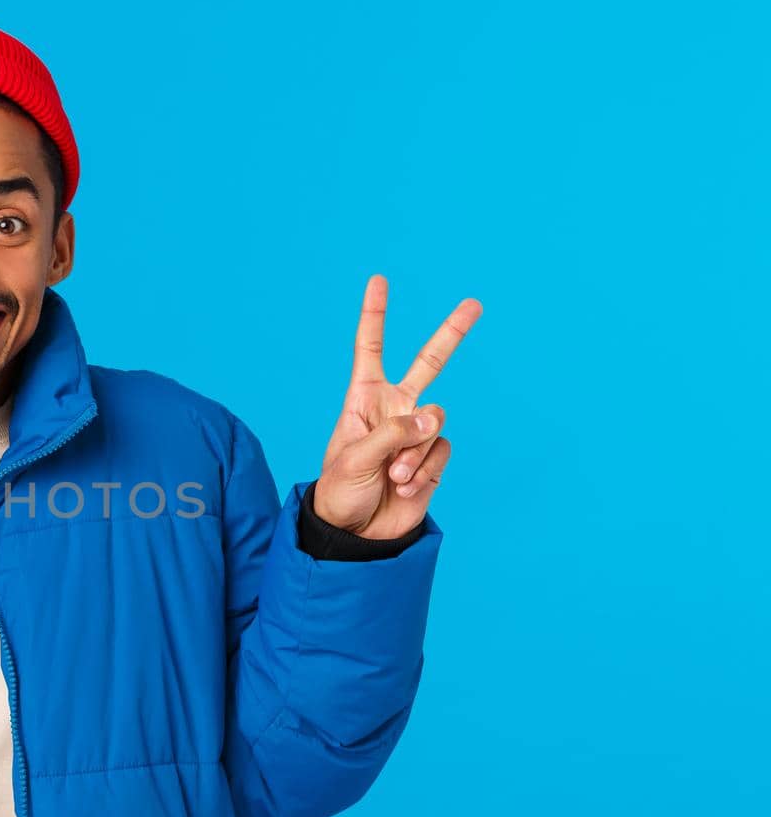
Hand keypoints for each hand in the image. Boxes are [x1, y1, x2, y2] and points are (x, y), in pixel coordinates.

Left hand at [313, 274, 480, 538]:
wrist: (357, 535)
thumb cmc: (341, 492)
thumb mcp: (353, 458)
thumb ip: (391, 433)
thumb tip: (430, 419)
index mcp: (363, 400)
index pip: (370, 350)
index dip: (374, 315)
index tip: (379, 280)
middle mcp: (394, 410)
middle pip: (429, 364)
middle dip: (452, 333)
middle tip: (475, 303)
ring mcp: (416, 434)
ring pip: (434, 423)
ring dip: (412, 454)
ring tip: (391, 477)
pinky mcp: (433, 459)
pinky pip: (440, 453)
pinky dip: (423, 472)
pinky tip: (405, 488)